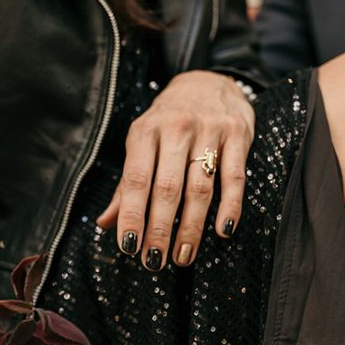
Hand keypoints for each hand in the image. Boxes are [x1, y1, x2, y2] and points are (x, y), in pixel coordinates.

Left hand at [97, 71, 254, 269]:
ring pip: (200, 188)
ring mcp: (210, 131)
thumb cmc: (167, 123)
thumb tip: (105, 223)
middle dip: (159, 229)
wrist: (207, 82)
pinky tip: (222, 232)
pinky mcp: (239, 134)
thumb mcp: (141, 144)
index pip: (135, 181)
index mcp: (145, 132)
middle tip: (154, 262)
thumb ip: (125, 185)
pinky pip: (234, 178)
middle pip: (167, 189)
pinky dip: (230, 207)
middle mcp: (176, 129)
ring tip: (182, 256)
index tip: (128, 247)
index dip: (131, 216)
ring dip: (191, 228)